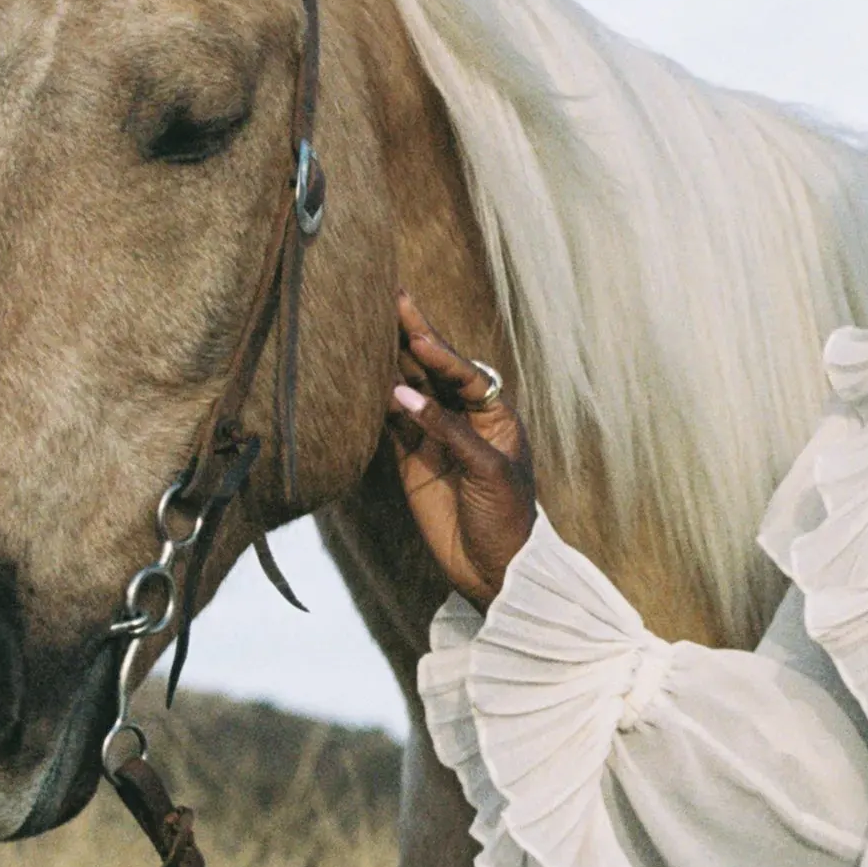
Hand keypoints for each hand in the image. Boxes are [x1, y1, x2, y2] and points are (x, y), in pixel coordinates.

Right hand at [389, 290, 537, 605]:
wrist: (495, 570)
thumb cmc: (508, 517)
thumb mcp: (487, 470)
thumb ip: (447, 432)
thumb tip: (403, 395)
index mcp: (495, 415)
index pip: (465, 373)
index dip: (441, 353)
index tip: (416, 333)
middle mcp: (463, 419)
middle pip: (433, 371)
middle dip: (413, 337)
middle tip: (391, 297)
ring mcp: (434, 439)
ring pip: (408, 391)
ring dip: (389, 361)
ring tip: (367, 324)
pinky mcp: (410, 462)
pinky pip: (390, 424)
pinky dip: (375, 401)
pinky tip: (360, 376)